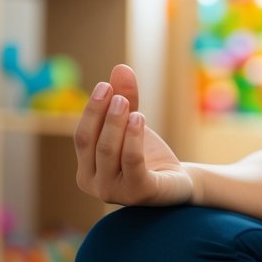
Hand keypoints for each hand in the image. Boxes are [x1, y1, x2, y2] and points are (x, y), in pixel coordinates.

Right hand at [74, 64, 193, 206]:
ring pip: (110, 151)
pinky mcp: (140, 193)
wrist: (179, 182)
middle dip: (102, 115)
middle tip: (115, 93)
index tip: (105, 85)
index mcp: (87, 171)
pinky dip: (133, 138)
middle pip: (93, 143)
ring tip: (127, 103)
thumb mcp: (134, 125)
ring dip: (117, 123)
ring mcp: (116, 193)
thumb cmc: (150, 156)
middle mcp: (96, 186)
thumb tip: (121, 67)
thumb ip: (126, 99)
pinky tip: (140, 117)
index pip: (82, 138)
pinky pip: (133, 162)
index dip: (92, 111)